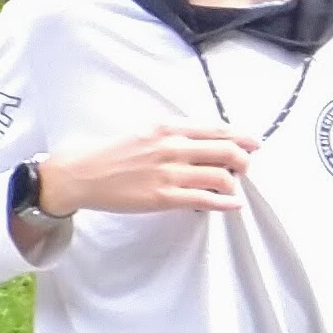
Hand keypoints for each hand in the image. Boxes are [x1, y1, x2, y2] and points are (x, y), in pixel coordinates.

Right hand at [32, 125, 260, 217]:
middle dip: (244, 161)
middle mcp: (172, 147)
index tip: (253, 144)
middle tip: (244, 168)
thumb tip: (201, 142)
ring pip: (222, 176)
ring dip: (234, 183)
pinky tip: (232, 204)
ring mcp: (169, 173)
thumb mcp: (142, 132)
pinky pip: (206, 199)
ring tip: (231, 187)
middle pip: (227, 151)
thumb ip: (171, 134)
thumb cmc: (106, 153)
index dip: (242, 137)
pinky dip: (226, 203)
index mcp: (167, 128)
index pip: (218, 129)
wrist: (78, 174)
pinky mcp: (163, 197)